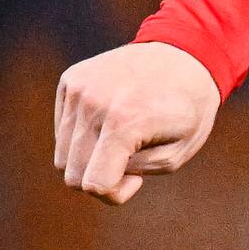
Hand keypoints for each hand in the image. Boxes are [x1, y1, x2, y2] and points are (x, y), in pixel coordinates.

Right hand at [54, 42, 220, 202]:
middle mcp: (93, 103)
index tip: (138, 178)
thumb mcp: (175, 156)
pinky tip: (111, 120)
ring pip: (62, 155)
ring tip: (121, 141)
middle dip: (100, 178)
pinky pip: (62, 130)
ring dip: (90, 158)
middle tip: (131, 160)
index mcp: (123, 123)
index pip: (94, 185)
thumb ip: (134, 174)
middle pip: (72, 174)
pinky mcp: (70, 80)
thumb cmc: (186, 112)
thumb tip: (94, 172)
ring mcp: (77, 88)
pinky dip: (83, 135)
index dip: (115, 193)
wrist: (184, 56)